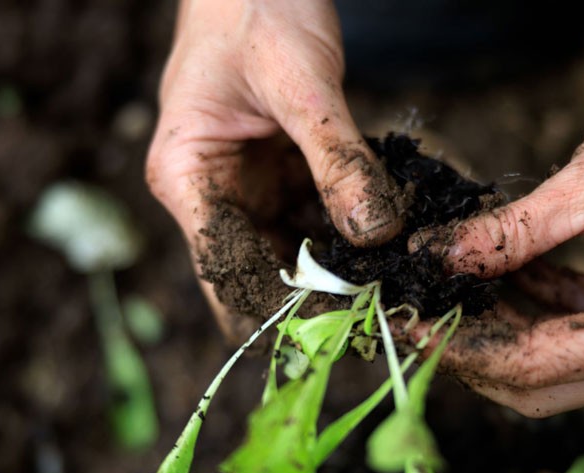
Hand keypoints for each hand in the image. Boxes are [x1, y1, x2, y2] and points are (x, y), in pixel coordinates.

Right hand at [146, 0, 401, 338]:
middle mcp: (211, 197)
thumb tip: (376, 235)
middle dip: (320, 299)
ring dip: (342, 272)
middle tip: (383, 318)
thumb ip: (337, 158)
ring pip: (295, 256)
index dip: (283, 309)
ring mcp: (247, 192)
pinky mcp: (280, 181)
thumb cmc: (256, 7)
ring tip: (396, 290)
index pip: (229, 272)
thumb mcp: (302, 83)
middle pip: (262, 274)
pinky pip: (318, 223)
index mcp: (187, 179)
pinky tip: (392, 250)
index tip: (344, 329)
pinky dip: (351, 236)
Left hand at [405, 0, 583, 416]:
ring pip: (552, 366)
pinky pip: (569, 331)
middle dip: (475, 356)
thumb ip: (511, 233)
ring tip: (442, 293)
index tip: (410, 326)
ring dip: (496, 334)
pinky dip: (525, 310)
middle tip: (415, 319)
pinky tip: (489, 276)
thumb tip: (439, 259)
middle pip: (545, 387)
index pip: (544, 365)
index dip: (469, 350)